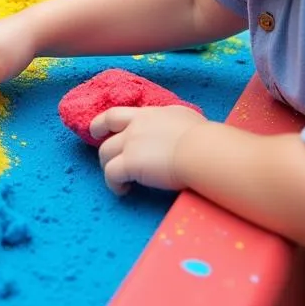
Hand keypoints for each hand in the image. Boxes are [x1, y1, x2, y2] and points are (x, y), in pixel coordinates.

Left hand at [92, 105, 206, 195]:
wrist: (201, 150)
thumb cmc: (204, 138)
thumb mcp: (185, 119)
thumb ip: (174, 123)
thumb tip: (180, 131)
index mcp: (149, 114)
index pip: (117, 114)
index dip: (104, 122)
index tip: (100, 130)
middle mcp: (135, 125)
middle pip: (105, 131)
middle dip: (101, 144)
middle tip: (105, 157)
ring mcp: (130, 143)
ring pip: (105, 153)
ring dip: (108, 167)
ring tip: (120, 181)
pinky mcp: (129, 163)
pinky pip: (111, 174)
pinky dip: (113, 183)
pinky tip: (123, 190)